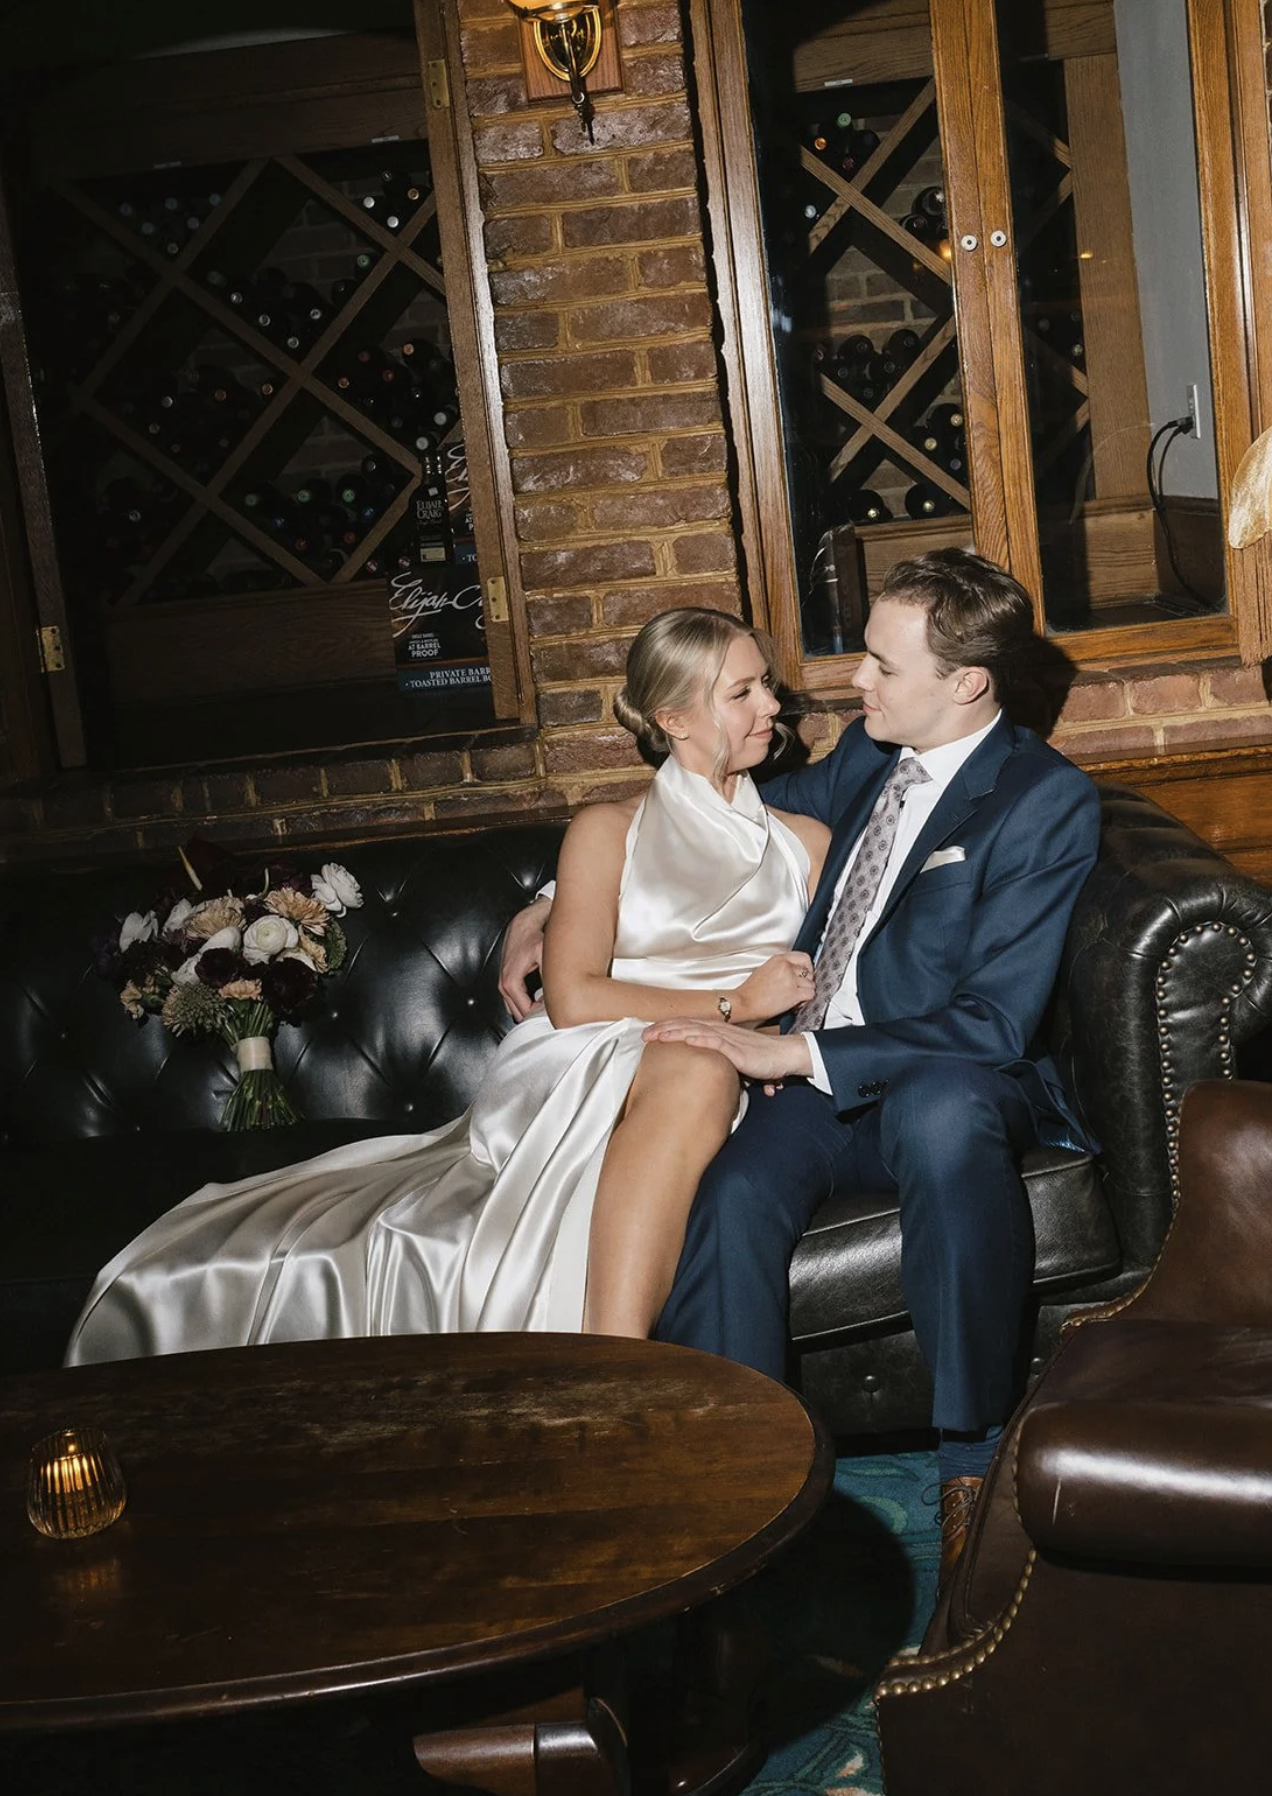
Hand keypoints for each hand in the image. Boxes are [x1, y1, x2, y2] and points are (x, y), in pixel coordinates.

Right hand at [498, 895, 551, 1021]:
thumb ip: (547, 977)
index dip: (538, 1014)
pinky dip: (524, 1003)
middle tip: (550, 1015)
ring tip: (544, 1010)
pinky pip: (513, 999)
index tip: (551, 1015)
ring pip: (514, 1007)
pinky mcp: (507, 979)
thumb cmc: (532, 937)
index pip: (523, 1009)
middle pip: (517, 1012)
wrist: (523, 923)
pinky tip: (537, 1001)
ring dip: (528, 1010)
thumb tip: (552, 996)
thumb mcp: (544, 955)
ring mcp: (503, 981)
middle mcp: (504, 983)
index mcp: (511, 980)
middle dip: (533, 1015)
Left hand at [641, 1018, 813, 1082]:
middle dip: (664, 1029)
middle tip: (643, 1035)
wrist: (785, 1057)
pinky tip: (686, 1040)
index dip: (668, 1028)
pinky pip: (717, 1042)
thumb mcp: (735, 1060)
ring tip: (657, 1036)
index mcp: (719, 1032)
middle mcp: (722, 1031)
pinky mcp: (738, 1049)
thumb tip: (704, 1072)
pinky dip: (701, 1040)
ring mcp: (729, 1039)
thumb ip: (718, 1062)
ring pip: (697, 1031)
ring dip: (675, 1033)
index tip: (649, 1034)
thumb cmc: (762, 1060)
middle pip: (687, 1026)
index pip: (689, 1026)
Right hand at [733, 951, 814, 1024]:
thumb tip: (793, 971)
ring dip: (806, 992)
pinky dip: (806, 1000)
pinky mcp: (793, 994)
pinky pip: (810, 994)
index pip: (803, 957)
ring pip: (811, 984)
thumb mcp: (765, 969)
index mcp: (778, 959)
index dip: (807, 967)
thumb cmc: (751, 990)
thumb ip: (781, 967)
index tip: (806, 973)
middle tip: (802, 986)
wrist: (744, 1002)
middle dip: (808, 979)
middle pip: (809, 971)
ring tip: (796, 997)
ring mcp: (791, 980)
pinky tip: (797, 1002)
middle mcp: (786, 967)